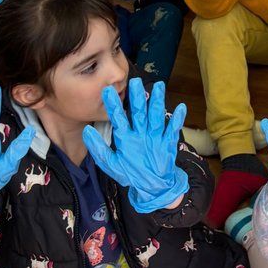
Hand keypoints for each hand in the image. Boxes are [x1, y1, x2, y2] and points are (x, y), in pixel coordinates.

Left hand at [82, 78, 186, 213]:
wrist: (153, 186)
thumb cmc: (132, 173)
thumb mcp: (112, 164)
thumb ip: (99, 150)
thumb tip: (86, 131)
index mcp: (126, 137)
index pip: (119, 118)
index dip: (114, 105)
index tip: (107, 91)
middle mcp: (141, 132)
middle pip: (139, 112)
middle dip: (137, 97)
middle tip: (134, 81)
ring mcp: (155, 136)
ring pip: (156, 116)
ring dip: (157, 102)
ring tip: (159, 86)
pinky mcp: (168, 143)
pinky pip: (173, 129)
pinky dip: (177, 119)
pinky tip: (181, 107)